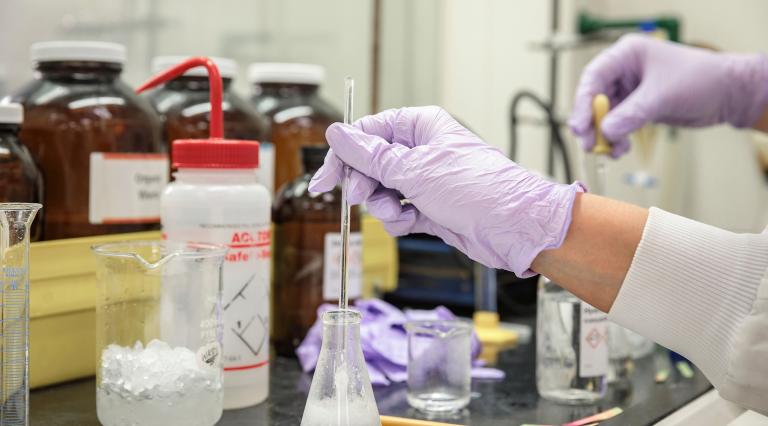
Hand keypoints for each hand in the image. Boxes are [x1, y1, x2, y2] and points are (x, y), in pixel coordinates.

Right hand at [309, 106, 583, 276]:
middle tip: (365, 195)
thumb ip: (370, 155)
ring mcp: (425, 180)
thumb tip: (337, 133)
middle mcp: (421, 150)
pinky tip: (411, 223)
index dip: (344, 156)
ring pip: (381, 191)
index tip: (326, 179)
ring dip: (382, 206)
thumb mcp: (414, 169)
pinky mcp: (429, 207)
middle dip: (365, 184)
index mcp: (420, 126)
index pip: (367, 133)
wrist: (515, 228)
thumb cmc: (478, 189)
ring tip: (399, 212)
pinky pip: (397, 211)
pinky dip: (398, 220)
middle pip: (370, 164)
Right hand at [569, 34, 767, 156]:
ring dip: (605, 135)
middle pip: (594, 98)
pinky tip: (621, 149)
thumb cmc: (700, 80)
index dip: (583, 103)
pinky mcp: (636, 106)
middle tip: (589, 144)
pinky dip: (616, 138)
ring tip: (611, 151)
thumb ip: (631, 114)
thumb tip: (606, 132)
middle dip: (592, 123)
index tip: (580, 126)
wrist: (728, 94)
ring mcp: (629, 89)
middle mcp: (624, 70)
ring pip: (604, 115)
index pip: (593, 77)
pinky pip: (617, 124)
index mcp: (626, 55)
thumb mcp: (661, 97)